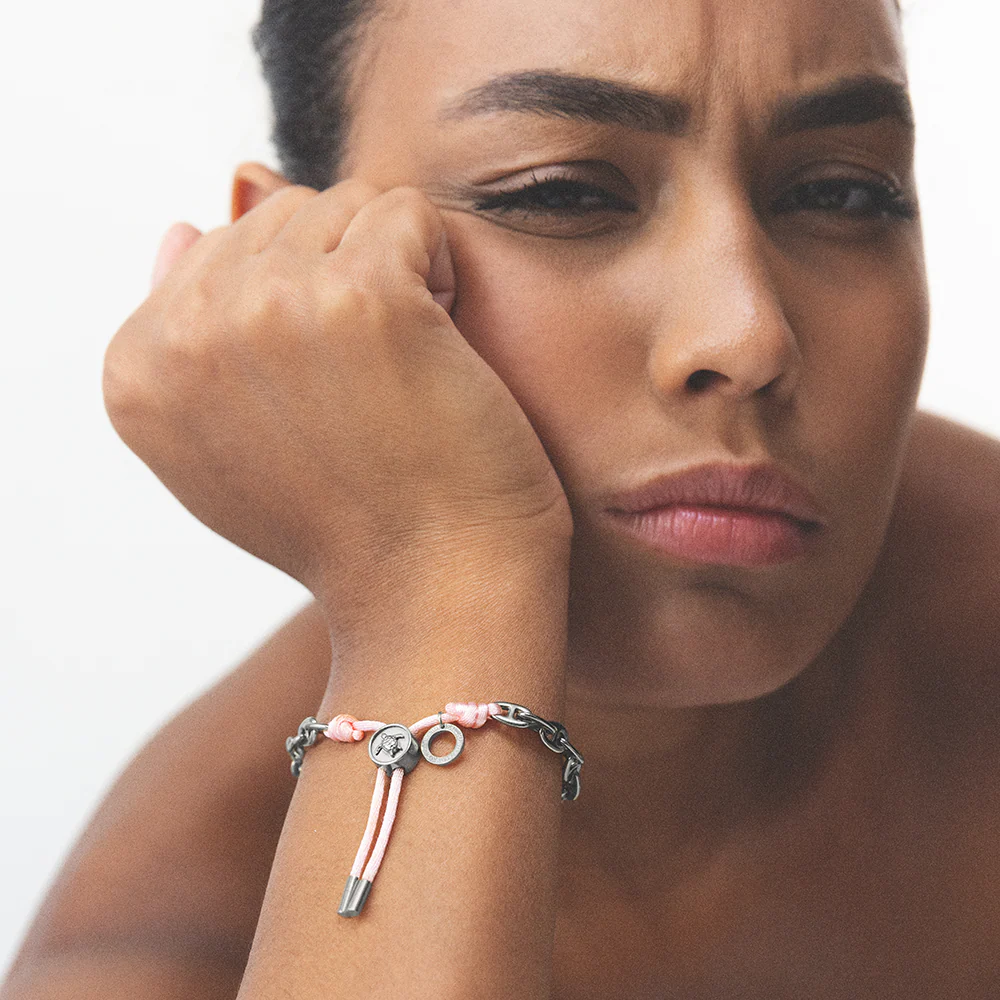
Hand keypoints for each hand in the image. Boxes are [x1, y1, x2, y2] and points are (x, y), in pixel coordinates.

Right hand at [103, 181, 571, 622]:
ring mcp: (267, 309)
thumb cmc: (353, 526)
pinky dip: (442, 269)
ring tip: (407, 367)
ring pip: (344, 208)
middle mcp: (185, 334)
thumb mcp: (230, 448)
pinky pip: (407, 212)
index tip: (327, 391)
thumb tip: (182, 226)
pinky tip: (444, 350)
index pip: (219, 252)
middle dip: (343, 277)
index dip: (296, 305)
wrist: (432, 590)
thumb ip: (191, 339)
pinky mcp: (358, 297)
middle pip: (281, 218)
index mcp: (137, 370)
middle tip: (375, 380)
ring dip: (395, 273)